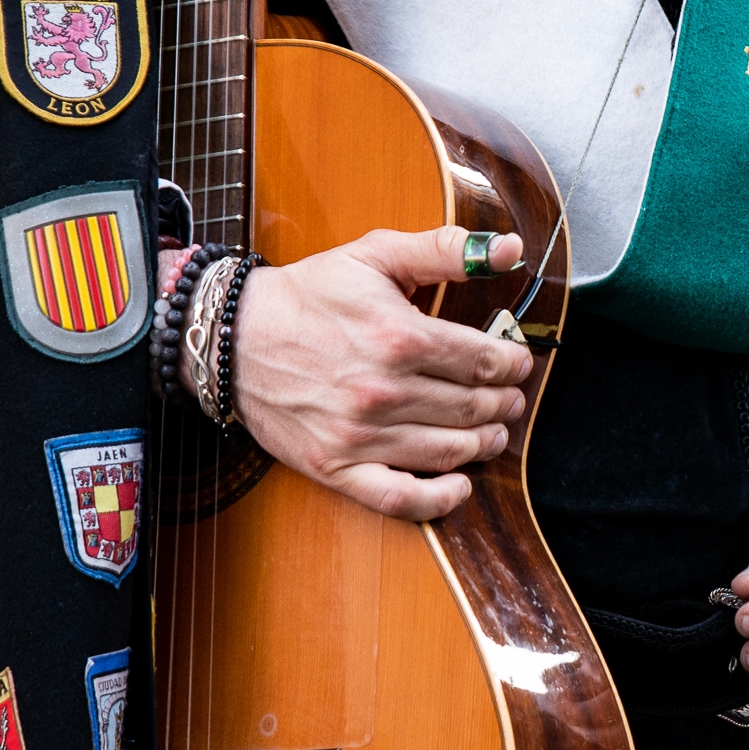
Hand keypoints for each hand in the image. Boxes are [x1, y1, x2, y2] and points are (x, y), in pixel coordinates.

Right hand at [233, 225, 531, 520]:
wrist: (232, 336)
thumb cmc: (308, 295)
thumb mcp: (376, 255)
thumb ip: (445, 250)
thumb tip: (508, 249)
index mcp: (399, 336)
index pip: (484, 361)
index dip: (511, 364)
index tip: (516, 363)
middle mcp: (383, 390)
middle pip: (472, 407)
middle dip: (503, 403)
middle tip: (509, 399)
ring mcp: (359, 434)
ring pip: (448, 450)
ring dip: (483, 444)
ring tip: (492, 433)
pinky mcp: (335, 465)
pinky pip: (398, 497)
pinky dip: (438, 500)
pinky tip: (459, 486)